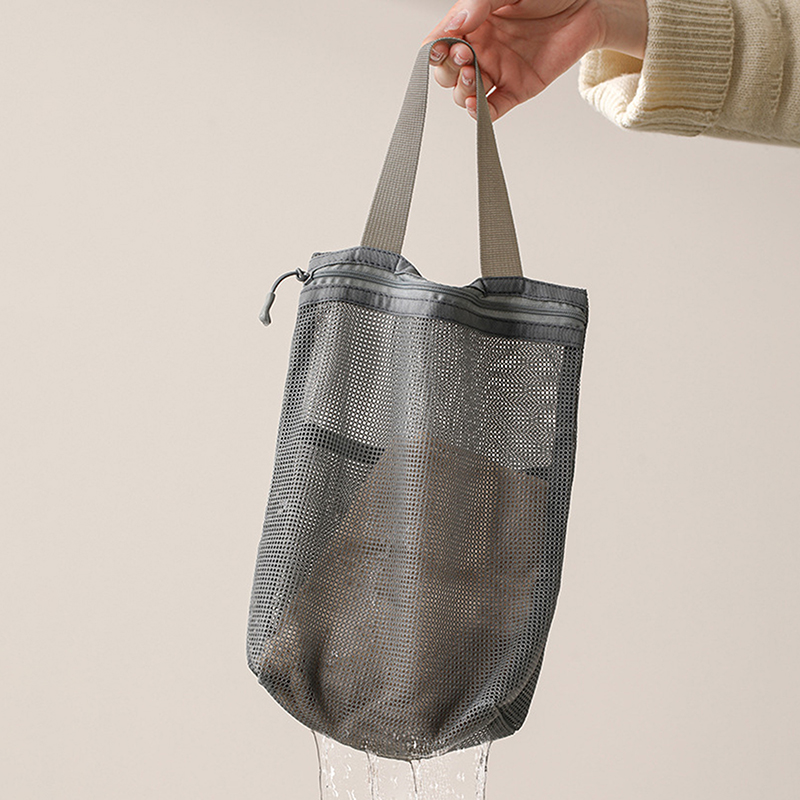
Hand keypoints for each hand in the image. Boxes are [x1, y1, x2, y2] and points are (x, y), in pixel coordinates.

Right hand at [423, 0, 647, 120]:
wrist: (587, 6)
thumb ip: (480, 4)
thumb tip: (456, 25)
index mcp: (473, 23)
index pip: (440, 42)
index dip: (435, 49)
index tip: (444, 47)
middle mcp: (482, 49)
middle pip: (447, 73)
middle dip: (448, 71)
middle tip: (465, 58)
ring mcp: (498, 71)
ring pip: (464, 94)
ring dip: (461, 92)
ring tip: (471, 78)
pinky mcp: (516, 89)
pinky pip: (492, 109)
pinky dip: (480, 114)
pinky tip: (476, 106)